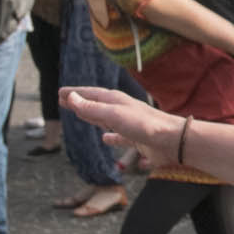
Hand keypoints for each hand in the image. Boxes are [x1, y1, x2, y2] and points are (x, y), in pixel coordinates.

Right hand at [63, 86, 182, 161]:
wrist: (172, 140)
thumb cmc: (144, 125)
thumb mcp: (114, 115)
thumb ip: (92, 108)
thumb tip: (71, 97)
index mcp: (116, 101)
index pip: (90, 94)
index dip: (75, 94)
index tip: (60, 93)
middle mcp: (122, 111)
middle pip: (97, 104)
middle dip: (81, 102)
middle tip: (64, 100)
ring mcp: (130, 125)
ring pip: (106, 119)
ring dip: (92, 117)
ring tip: (80, 115)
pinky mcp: (137, 139)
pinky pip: (119, 137)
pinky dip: (111, 138)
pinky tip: (105, 139)